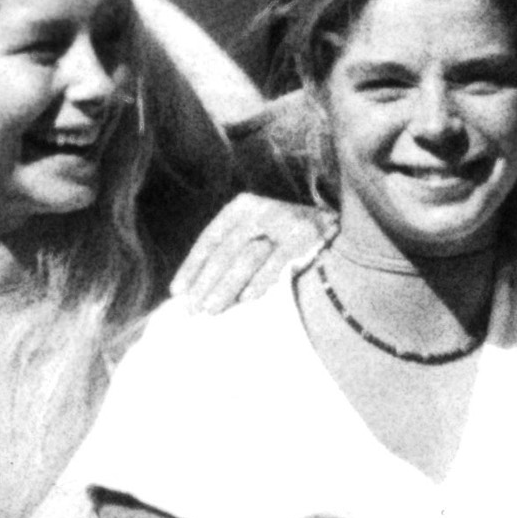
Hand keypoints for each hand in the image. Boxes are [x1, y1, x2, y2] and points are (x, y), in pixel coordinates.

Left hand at [169, 189, 316, 317]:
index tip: (178, 292)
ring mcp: (283, 221)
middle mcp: (260, 209)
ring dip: (226, 286)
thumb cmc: (285, 239)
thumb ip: (229, 254)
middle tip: (193, 309)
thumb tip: (195, 291)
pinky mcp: (304, 236)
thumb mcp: (255, 234)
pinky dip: (260, 281)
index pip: (210, 239)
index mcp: (242, 207)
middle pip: (225, 251)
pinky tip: (246, 299)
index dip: (192, 266)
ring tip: (212, 309)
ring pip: (246, 257)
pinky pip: (276, 262)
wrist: (338, 228)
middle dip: (206, 282)